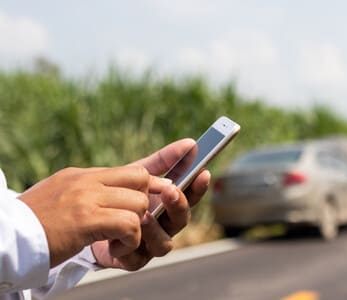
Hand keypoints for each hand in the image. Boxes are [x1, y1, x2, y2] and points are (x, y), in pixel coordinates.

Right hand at [19, 165, 166, 267]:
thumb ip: (94, 190)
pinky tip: (114, 246)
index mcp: (85, 176)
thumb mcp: (65, 195)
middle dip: (145, 204)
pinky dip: (129, 239)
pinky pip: (129, 223)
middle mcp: (88, 181)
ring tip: (118, 239)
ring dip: (136, 226)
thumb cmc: (37, 221)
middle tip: (131, 222)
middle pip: (142, 181)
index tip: (170, 186)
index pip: (134, 169)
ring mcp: (87, 198)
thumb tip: (124, 190)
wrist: (7, 236)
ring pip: (139, 202)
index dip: (155, 179)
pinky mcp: (86, 219)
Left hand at [91, 139, 210, 270]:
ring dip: (156, 230)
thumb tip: (191, 143)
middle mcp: (165, 226)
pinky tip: (117, 238)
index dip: (198, 186)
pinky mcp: (132, 260)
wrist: (83, 218)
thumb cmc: (117, 195)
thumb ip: (164, 160)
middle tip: (170, 190)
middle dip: (178, 205)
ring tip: (144, 216)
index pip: (190, 196)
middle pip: (182, 219)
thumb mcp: (137, 174)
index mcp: (169, 205)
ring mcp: (150, 245)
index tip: (203, 172)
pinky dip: (129, 248)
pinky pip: (138, 258)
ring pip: (165, 243)